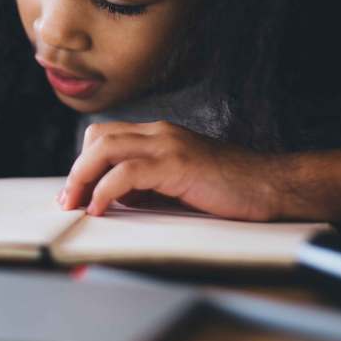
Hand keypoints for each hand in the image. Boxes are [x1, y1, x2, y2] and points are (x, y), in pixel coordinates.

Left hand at [59, 121, 286, 220]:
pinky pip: (127, 171)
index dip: (85, 163)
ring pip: (105, 148)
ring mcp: (168, 144)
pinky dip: (106, 189)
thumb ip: (149, 186)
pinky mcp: (177, 163)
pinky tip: (101, 208)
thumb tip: (116, 199)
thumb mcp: (180, 185)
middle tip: (67, 202)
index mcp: (160, 135)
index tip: (75, 193)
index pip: (106, 137)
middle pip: (98, 138)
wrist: (272, 186)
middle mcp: (160, 132)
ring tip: (76, 205)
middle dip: (76, 170)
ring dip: (82, 177)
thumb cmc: (231, 191)